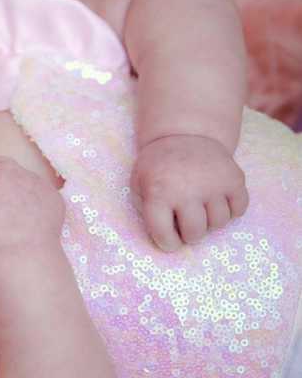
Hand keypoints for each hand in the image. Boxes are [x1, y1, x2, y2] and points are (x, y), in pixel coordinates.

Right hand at [0, 157, 64, 260]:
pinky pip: (42, 191)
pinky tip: (31, 220)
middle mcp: (15, 171)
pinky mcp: (54, 195)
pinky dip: (36, 200)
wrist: (20, 259)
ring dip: (18, 187)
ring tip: (14, 215)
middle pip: (3, 165)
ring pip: (23, 177)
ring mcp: (37, 182)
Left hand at [131, 134, 248, 250]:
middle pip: (196, 233)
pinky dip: (230, 210)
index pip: (165, 235)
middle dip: (190, 235)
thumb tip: (163, 235)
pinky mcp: (235, 178)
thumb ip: (145, 210)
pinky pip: (239, 210)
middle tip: (186, 223)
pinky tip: (217, 200)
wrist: (185, 134)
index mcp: (158, 192)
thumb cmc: (159, 166)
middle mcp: (187, 189)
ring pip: (219, 223)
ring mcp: (213, 184)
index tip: (169, 239)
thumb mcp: (139, 184)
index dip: (167, 243)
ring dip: (210, 221)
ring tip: (200, 207)